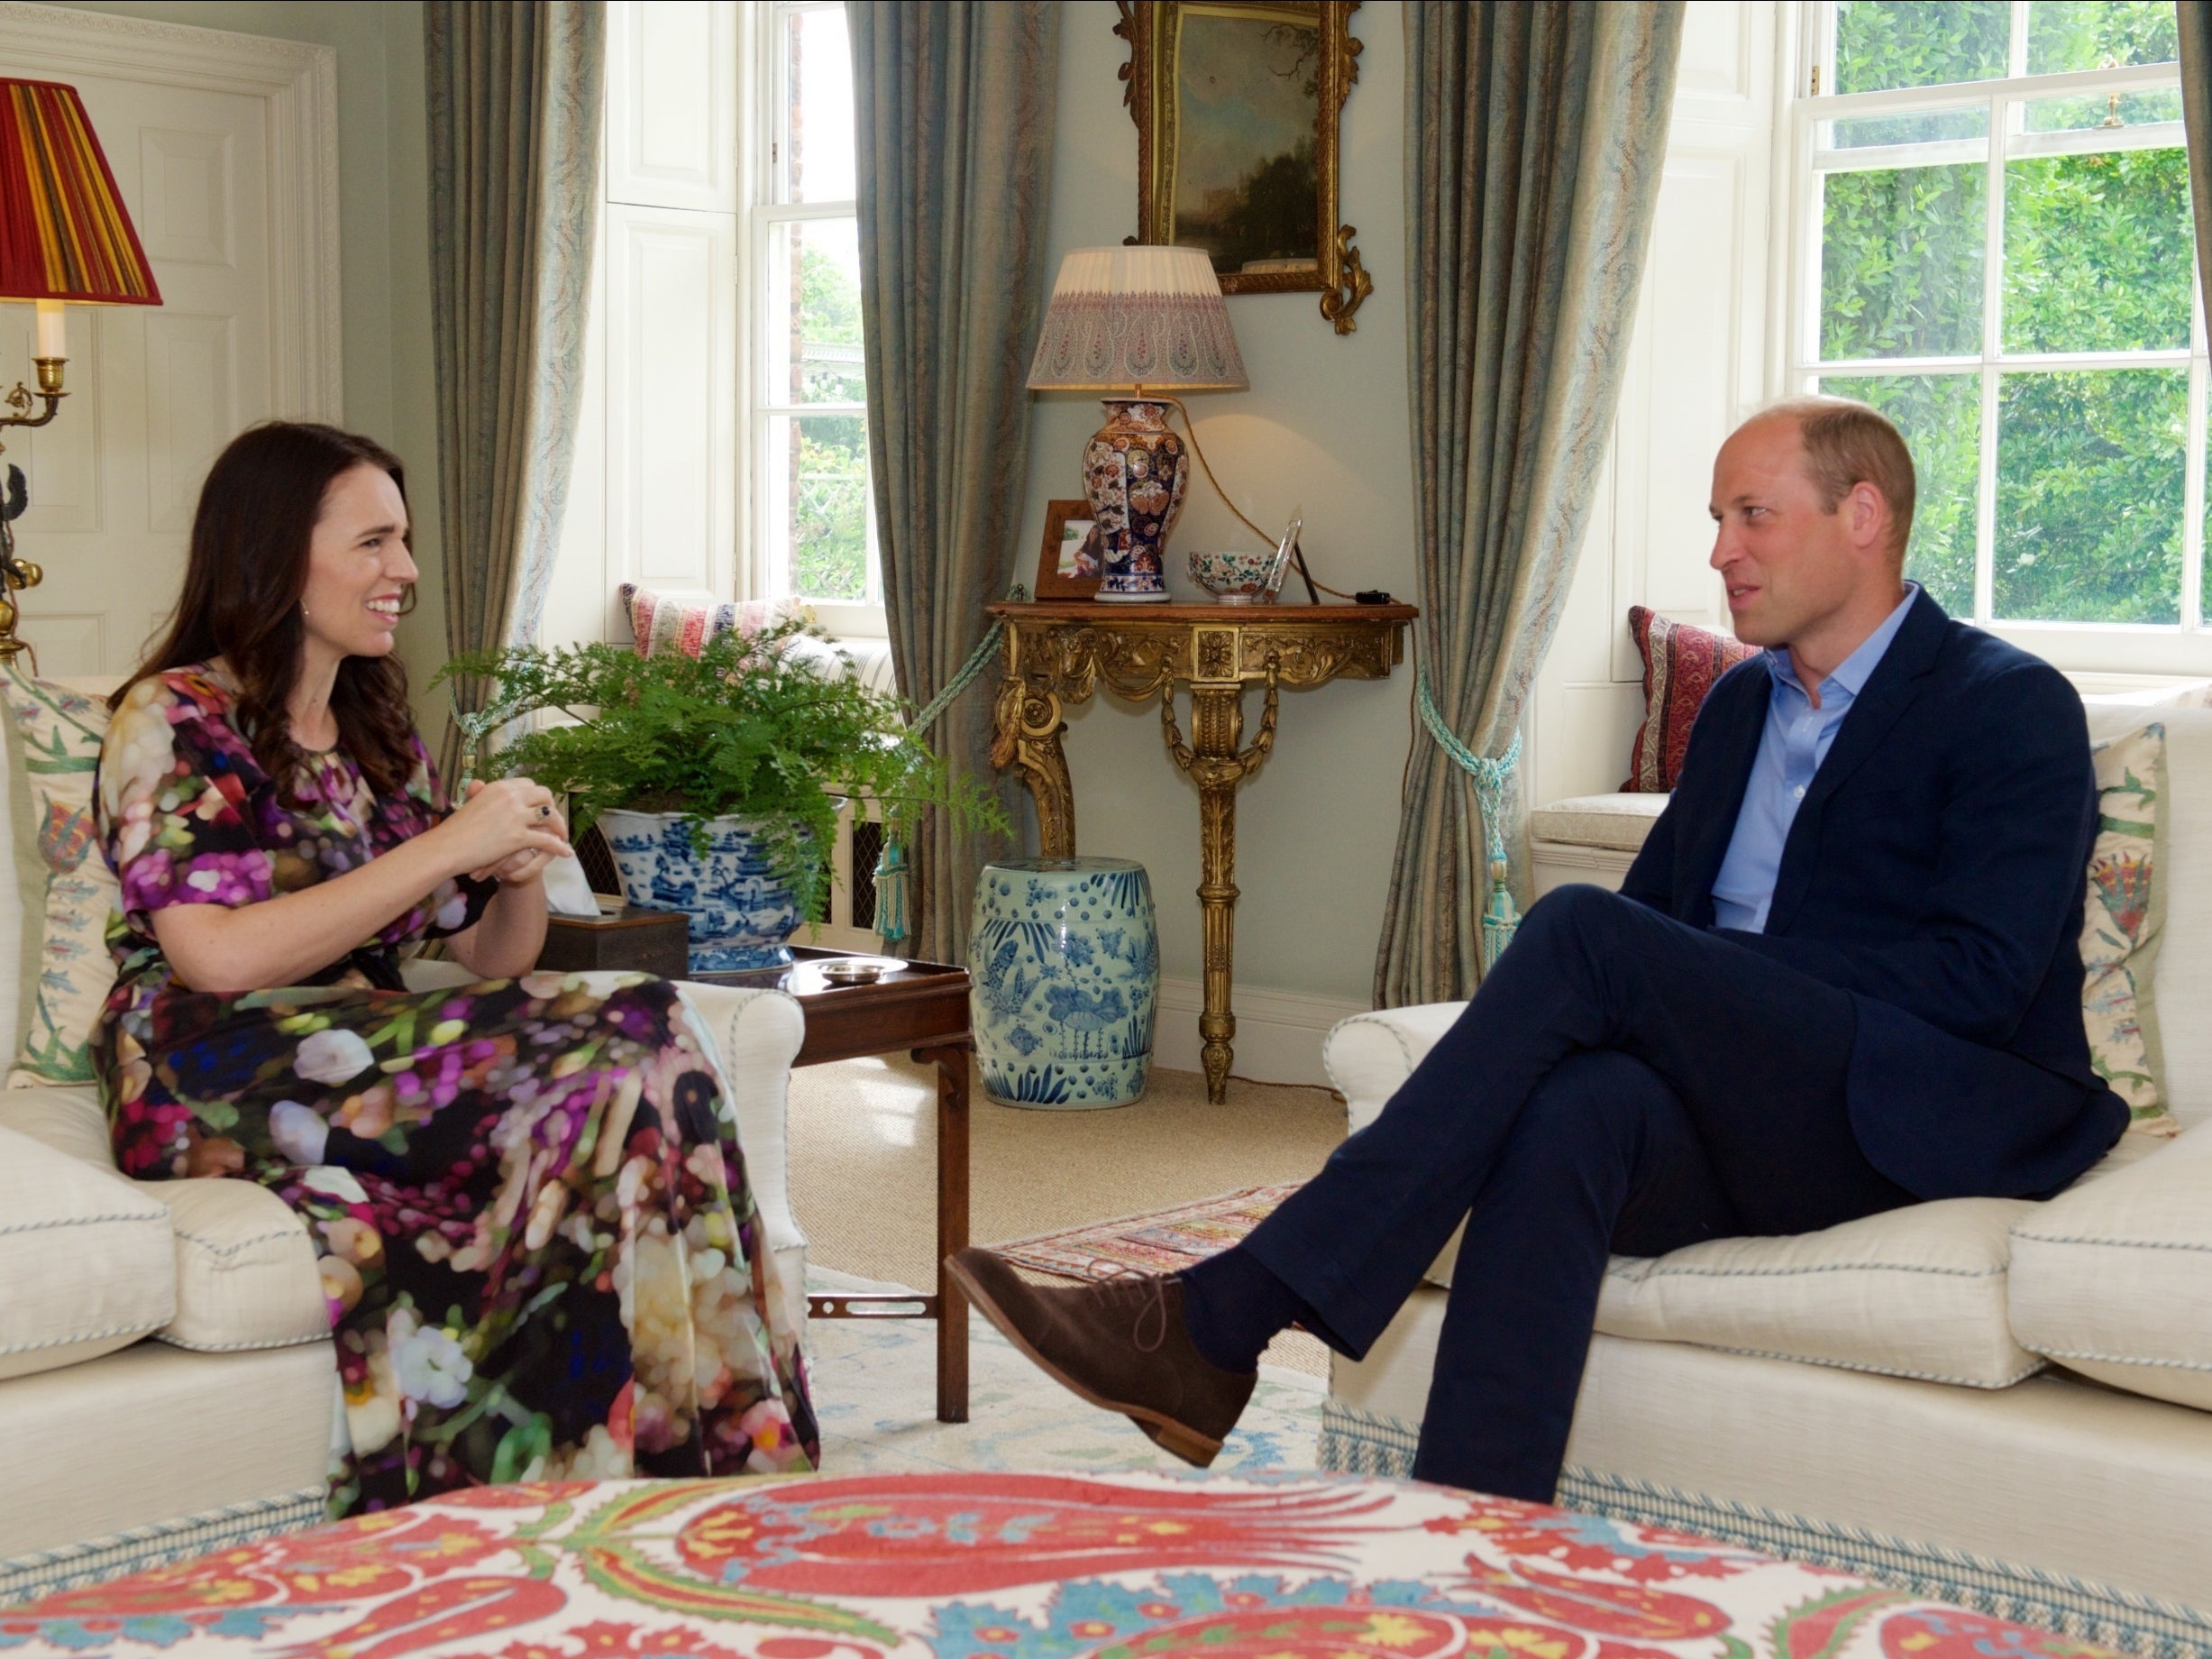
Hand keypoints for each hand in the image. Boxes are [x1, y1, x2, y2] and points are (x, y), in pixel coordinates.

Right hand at [443, 776, 568, 880]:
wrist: (446, 847)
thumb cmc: (454, 829)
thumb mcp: (469, 803)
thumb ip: (479, 793)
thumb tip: (478, 783)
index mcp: (499, 787)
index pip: (528, 785)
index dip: (537, 797)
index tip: (540, 807)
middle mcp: (510, 796)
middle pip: (544, 795)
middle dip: (551, 807)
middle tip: (553, 821)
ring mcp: (516, 815)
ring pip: (550, 816)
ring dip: (560, 826)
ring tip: (563, 836)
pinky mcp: (518, 836)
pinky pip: (547, 840)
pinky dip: (559, 846)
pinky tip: (566, 853)